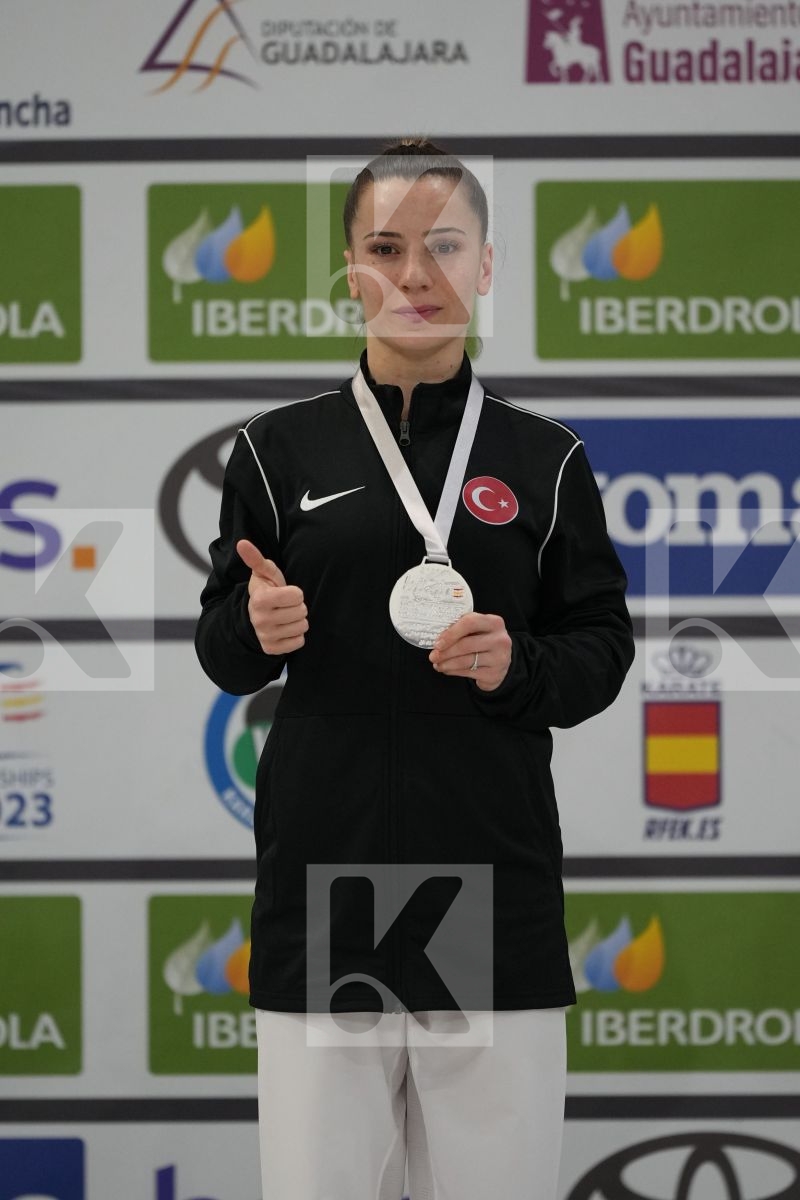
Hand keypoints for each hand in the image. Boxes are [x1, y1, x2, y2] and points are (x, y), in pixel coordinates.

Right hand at [236, 539, 307, 655]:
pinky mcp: (272, 649)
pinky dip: (296, 635)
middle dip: (297, 606)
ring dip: (298, 620)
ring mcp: (266, 636)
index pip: (298, 595)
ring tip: (286, 616)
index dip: (295, 593)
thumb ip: (256, 558)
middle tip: (285, 606)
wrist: (256, 616)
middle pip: (302, 611)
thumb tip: (242, 543)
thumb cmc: (266, 590)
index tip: (285, 593)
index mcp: (259, 600)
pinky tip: (286, 629)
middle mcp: (260, 620)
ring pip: (302, 627)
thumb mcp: (263, 573)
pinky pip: (299, 642)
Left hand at [428, 612, 511, 691]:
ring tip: (437, 664)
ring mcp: (499, 658)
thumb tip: (439, 639)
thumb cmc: (484, 641)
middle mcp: (500, 640)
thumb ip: (462, 628)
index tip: (438, 642)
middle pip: (466, 644)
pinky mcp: (494, 674)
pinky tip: (447, 669)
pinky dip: (453, 671)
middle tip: (433, 656)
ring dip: (447, 663)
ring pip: (466, 661)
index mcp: (494, 623)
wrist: (501, 661)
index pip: (470, 622)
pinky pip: (468, 672)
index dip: (451, 633)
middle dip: (445, 651)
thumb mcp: (478, 629)